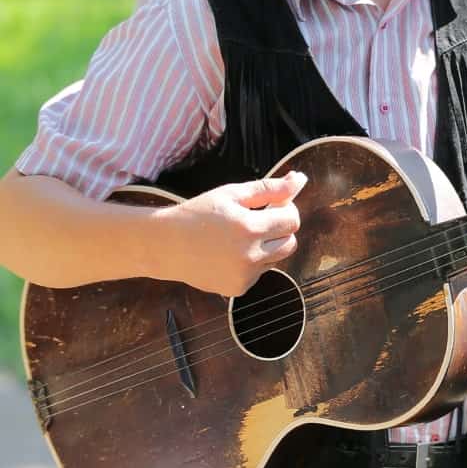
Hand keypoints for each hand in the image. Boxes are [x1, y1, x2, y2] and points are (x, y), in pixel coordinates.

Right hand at [162, 172, 306, 296]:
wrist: (165, 245)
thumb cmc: (198, 214)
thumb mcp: (232, 194)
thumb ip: (269, 188)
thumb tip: (300, 179)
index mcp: (249, 228)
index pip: (292, 220)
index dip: (285, 210)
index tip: (271, 206)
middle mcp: (249, 255)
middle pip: (290, 242)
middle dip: (280, 230)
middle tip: (257, 220)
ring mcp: (244, 275)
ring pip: (276, 259)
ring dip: (267, 246)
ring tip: (239, 237)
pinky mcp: (238, 288)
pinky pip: (259, 273)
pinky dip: (252, 263)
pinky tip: (229, 254)